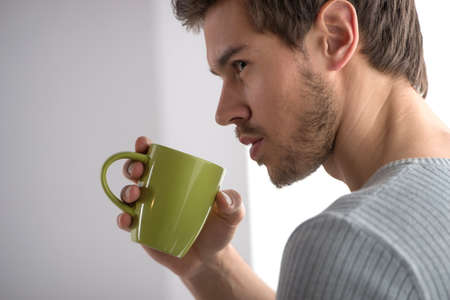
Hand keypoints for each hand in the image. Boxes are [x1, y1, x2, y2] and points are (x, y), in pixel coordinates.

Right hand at [117, 136, 245, 278]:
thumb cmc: (219, 231)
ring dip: (126, 191)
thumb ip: (234, 203)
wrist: (208, 260)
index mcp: (177, 181)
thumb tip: (221, 197)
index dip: (146, 148)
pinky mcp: (143, 231)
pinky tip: (126, 219)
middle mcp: (158, 192)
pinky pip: (127, 222)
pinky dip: (123, 219)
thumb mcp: (232, 215)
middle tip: (139, 170)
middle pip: (137, 173)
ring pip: (129, 195)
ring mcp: (148, 211)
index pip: (158, 160)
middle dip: (132, 165)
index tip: (143, 143)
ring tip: (136, 194)